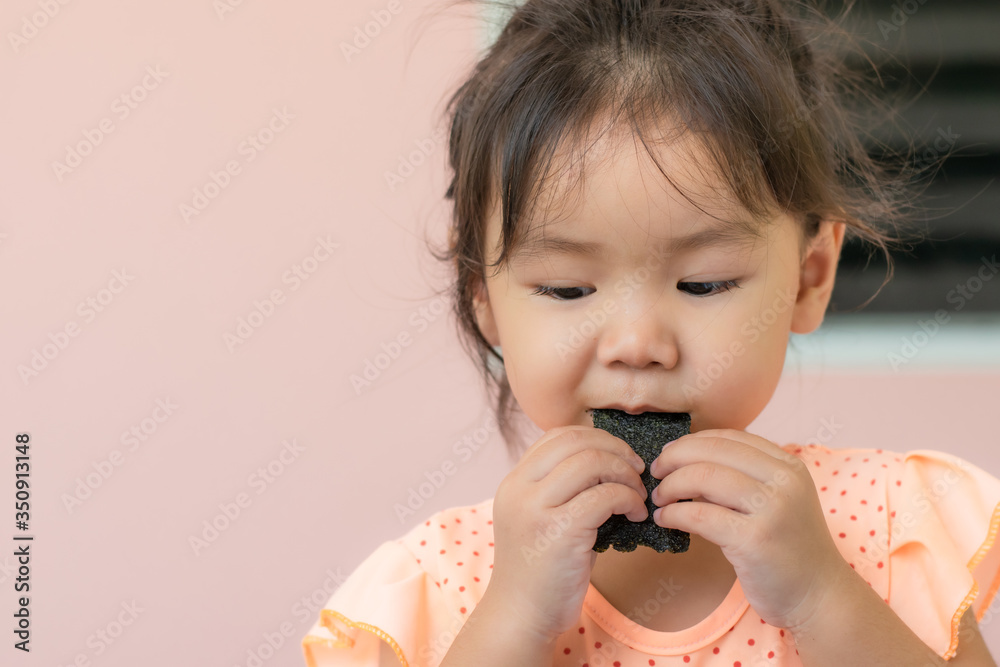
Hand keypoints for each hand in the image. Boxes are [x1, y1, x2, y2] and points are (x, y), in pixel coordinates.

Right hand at [487, 425, 648, 643]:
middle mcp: (519, 489)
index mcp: (514, 481)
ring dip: (625, 475)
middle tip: (637, 470)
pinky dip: (629, 499)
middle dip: (616, 450)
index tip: (619, 456)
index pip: (557, 435)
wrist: (521, 614)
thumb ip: (557, 487)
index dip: (595, 437)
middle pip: (576, 441)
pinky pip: (604, 497)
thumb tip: (608, 459)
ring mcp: (535, 509)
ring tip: (637, 496)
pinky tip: (636, 516)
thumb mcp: (538, 516)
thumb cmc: (540, 568)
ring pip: (591, 462)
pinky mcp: (558, 532)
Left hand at [649, 429, 845, 628]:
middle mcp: (784, 481)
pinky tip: (664, 520)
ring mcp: (772, 510)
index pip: (730, 437)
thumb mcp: (778, 501)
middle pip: (713, 452)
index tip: (669, 454)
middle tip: (656, 473)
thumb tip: (687, 458)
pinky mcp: (755, 540)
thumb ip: (745, 477)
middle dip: (674, 458)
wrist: (820, 597)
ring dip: (670, 486)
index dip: (692, 442)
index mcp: (789, 466)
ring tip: (659, 499)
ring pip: (703, 478)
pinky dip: (673, 514)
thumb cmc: (789, 549)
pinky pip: (699, 516)